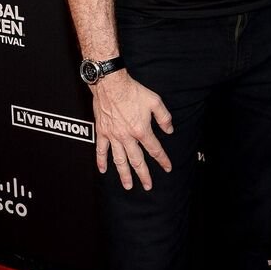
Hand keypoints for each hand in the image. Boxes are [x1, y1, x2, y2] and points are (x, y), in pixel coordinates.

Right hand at [91, 70, 173, 189]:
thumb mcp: (155, 101)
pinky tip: (103, 170)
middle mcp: (127, 136)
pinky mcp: (102, 132)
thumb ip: (164, 117)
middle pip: (137, 160)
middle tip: (148, 185)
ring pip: (119, 160)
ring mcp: (113, 135)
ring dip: (124, 174)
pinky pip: (101, 150)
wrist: (111, 84)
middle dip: (143, 175)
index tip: (167, 168)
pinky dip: (101, 161)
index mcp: (141, 130)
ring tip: (128, 185)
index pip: (154, 149)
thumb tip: (169, 130)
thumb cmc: (132, 91)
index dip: (162, 160)